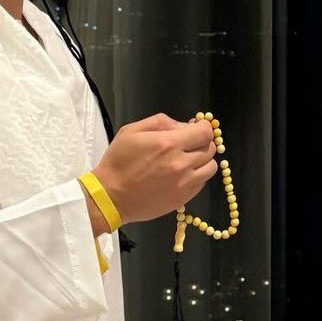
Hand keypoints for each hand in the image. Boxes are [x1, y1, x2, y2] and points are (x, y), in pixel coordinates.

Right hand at [89, 113, 217, 226]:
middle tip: (189, 143)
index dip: (204, 128)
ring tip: (188, 160)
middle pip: (210, 149)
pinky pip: (202, 183)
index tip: (197, 128)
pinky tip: (182, 175)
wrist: (110, 196)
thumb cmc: (118, 161)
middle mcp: (181, 163)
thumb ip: (160, 122)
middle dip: (202, 142)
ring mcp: (184, 184)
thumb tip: (183, 126)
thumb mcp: (132, 131)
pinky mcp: (183, 198)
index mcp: (169, 144)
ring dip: (203, 160)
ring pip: (210, 167)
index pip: (205, 133)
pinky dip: (197, 176)